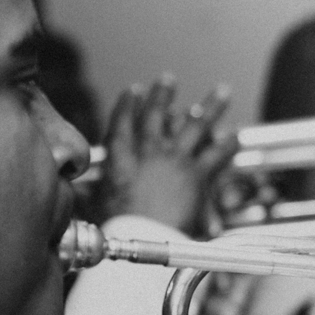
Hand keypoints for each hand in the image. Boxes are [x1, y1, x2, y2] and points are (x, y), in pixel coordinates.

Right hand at [96, 75, 237, 234]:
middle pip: (157, 114)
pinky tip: (235, 136)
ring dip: (212, 106)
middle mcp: (148, 149)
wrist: (141, 235)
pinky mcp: (197, 173)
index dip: (127, 104)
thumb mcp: (96, 204)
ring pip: (197, 125)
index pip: (122, 121)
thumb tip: (78, 193)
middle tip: (168, 80)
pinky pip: (217, 154)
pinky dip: (228, 145)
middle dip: (163, 94)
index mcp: (120, 155)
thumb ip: (91, 194)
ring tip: (223, 91)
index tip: (133, 90)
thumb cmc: (116, 226)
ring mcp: (175, 158)